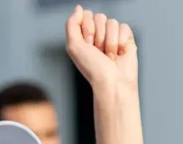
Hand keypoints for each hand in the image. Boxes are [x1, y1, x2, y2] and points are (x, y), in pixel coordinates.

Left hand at [65, 5, 143, 143]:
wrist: (112, 81)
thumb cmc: (91, 68)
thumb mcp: (73, 46)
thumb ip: (72, 24)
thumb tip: (79, 8)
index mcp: (83, 36)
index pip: (86, 15)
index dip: (87, 28)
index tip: (87, 44)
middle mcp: (97, 34)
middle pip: (99, 17)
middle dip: (98, 36)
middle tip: (98, 51)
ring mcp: (112, 36)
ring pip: (112, 22)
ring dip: (109, 41)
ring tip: (108, 55)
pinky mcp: (126, 39)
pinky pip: (124, 27)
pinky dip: (121, 41)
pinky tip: (120, 53)